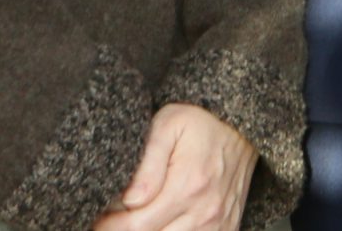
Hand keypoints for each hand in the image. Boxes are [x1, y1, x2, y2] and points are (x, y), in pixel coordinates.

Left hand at [92, 103, 255, 230]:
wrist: (242, 125)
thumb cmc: (201, 122)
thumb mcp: (169, 125)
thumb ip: (148, 164)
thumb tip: (129, 200)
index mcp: (187, 186)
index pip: (136, 225)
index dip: (110, 226)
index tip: (99, 218)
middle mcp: (204, 212)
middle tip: (112, 219)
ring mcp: (216, 225)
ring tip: (136, 219)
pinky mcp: (225, 229)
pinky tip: (162, 223)